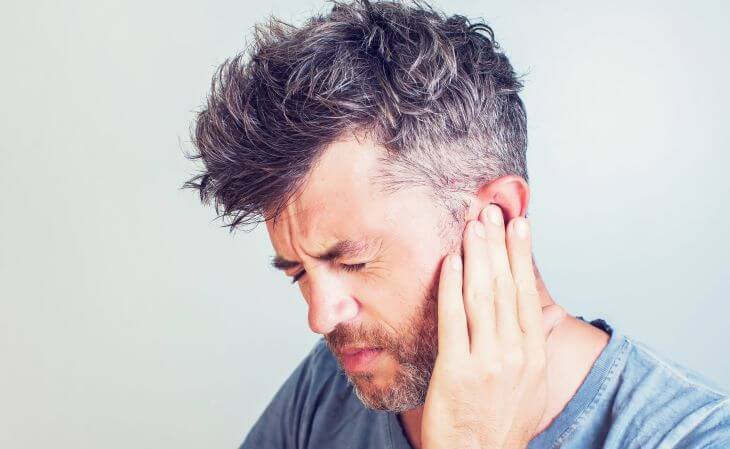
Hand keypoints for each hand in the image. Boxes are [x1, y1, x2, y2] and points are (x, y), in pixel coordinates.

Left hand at [421, 204, 565, 448]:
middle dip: (498, 244)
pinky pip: (454, 319)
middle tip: (492, 210)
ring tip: (473, 224)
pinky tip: (450, 261)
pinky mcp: (457, 369)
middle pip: (506, 286)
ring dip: (477, 256)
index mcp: (533, 355)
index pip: (528, 293)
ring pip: (482, 296)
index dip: (522, 255)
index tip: (520, 223)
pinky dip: (451, 287)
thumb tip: (528, 317)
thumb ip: (529, 350)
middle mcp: (515, 354)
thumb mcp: (531, 387)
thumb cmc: (502, 424)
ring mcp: (487, 361)